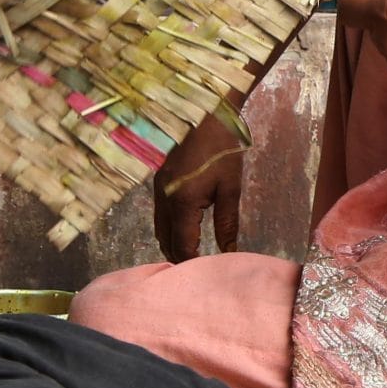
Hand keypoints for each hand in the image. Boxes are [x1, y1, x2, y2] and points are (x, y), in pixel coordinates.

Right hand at [154, 111, 243, 260]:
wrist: (205, 114)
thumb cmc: (223, 150)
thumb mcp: (230, 188)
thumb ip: (227, 223)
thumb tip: (229, 251)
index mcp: (182, 203)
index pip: (181, 246)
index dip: (191, 263)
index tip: (204, 274)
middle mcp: (163, 200)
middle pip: (165, 241)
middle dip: (180, 257)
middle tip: (199, 268)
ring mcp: (157, 190)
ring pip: (159, 229)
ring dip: (173, 243)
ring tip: (194, 254)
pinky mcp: (158, 182)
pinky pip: (159, 215)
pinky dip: (169, 228)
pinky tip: (185, 231)